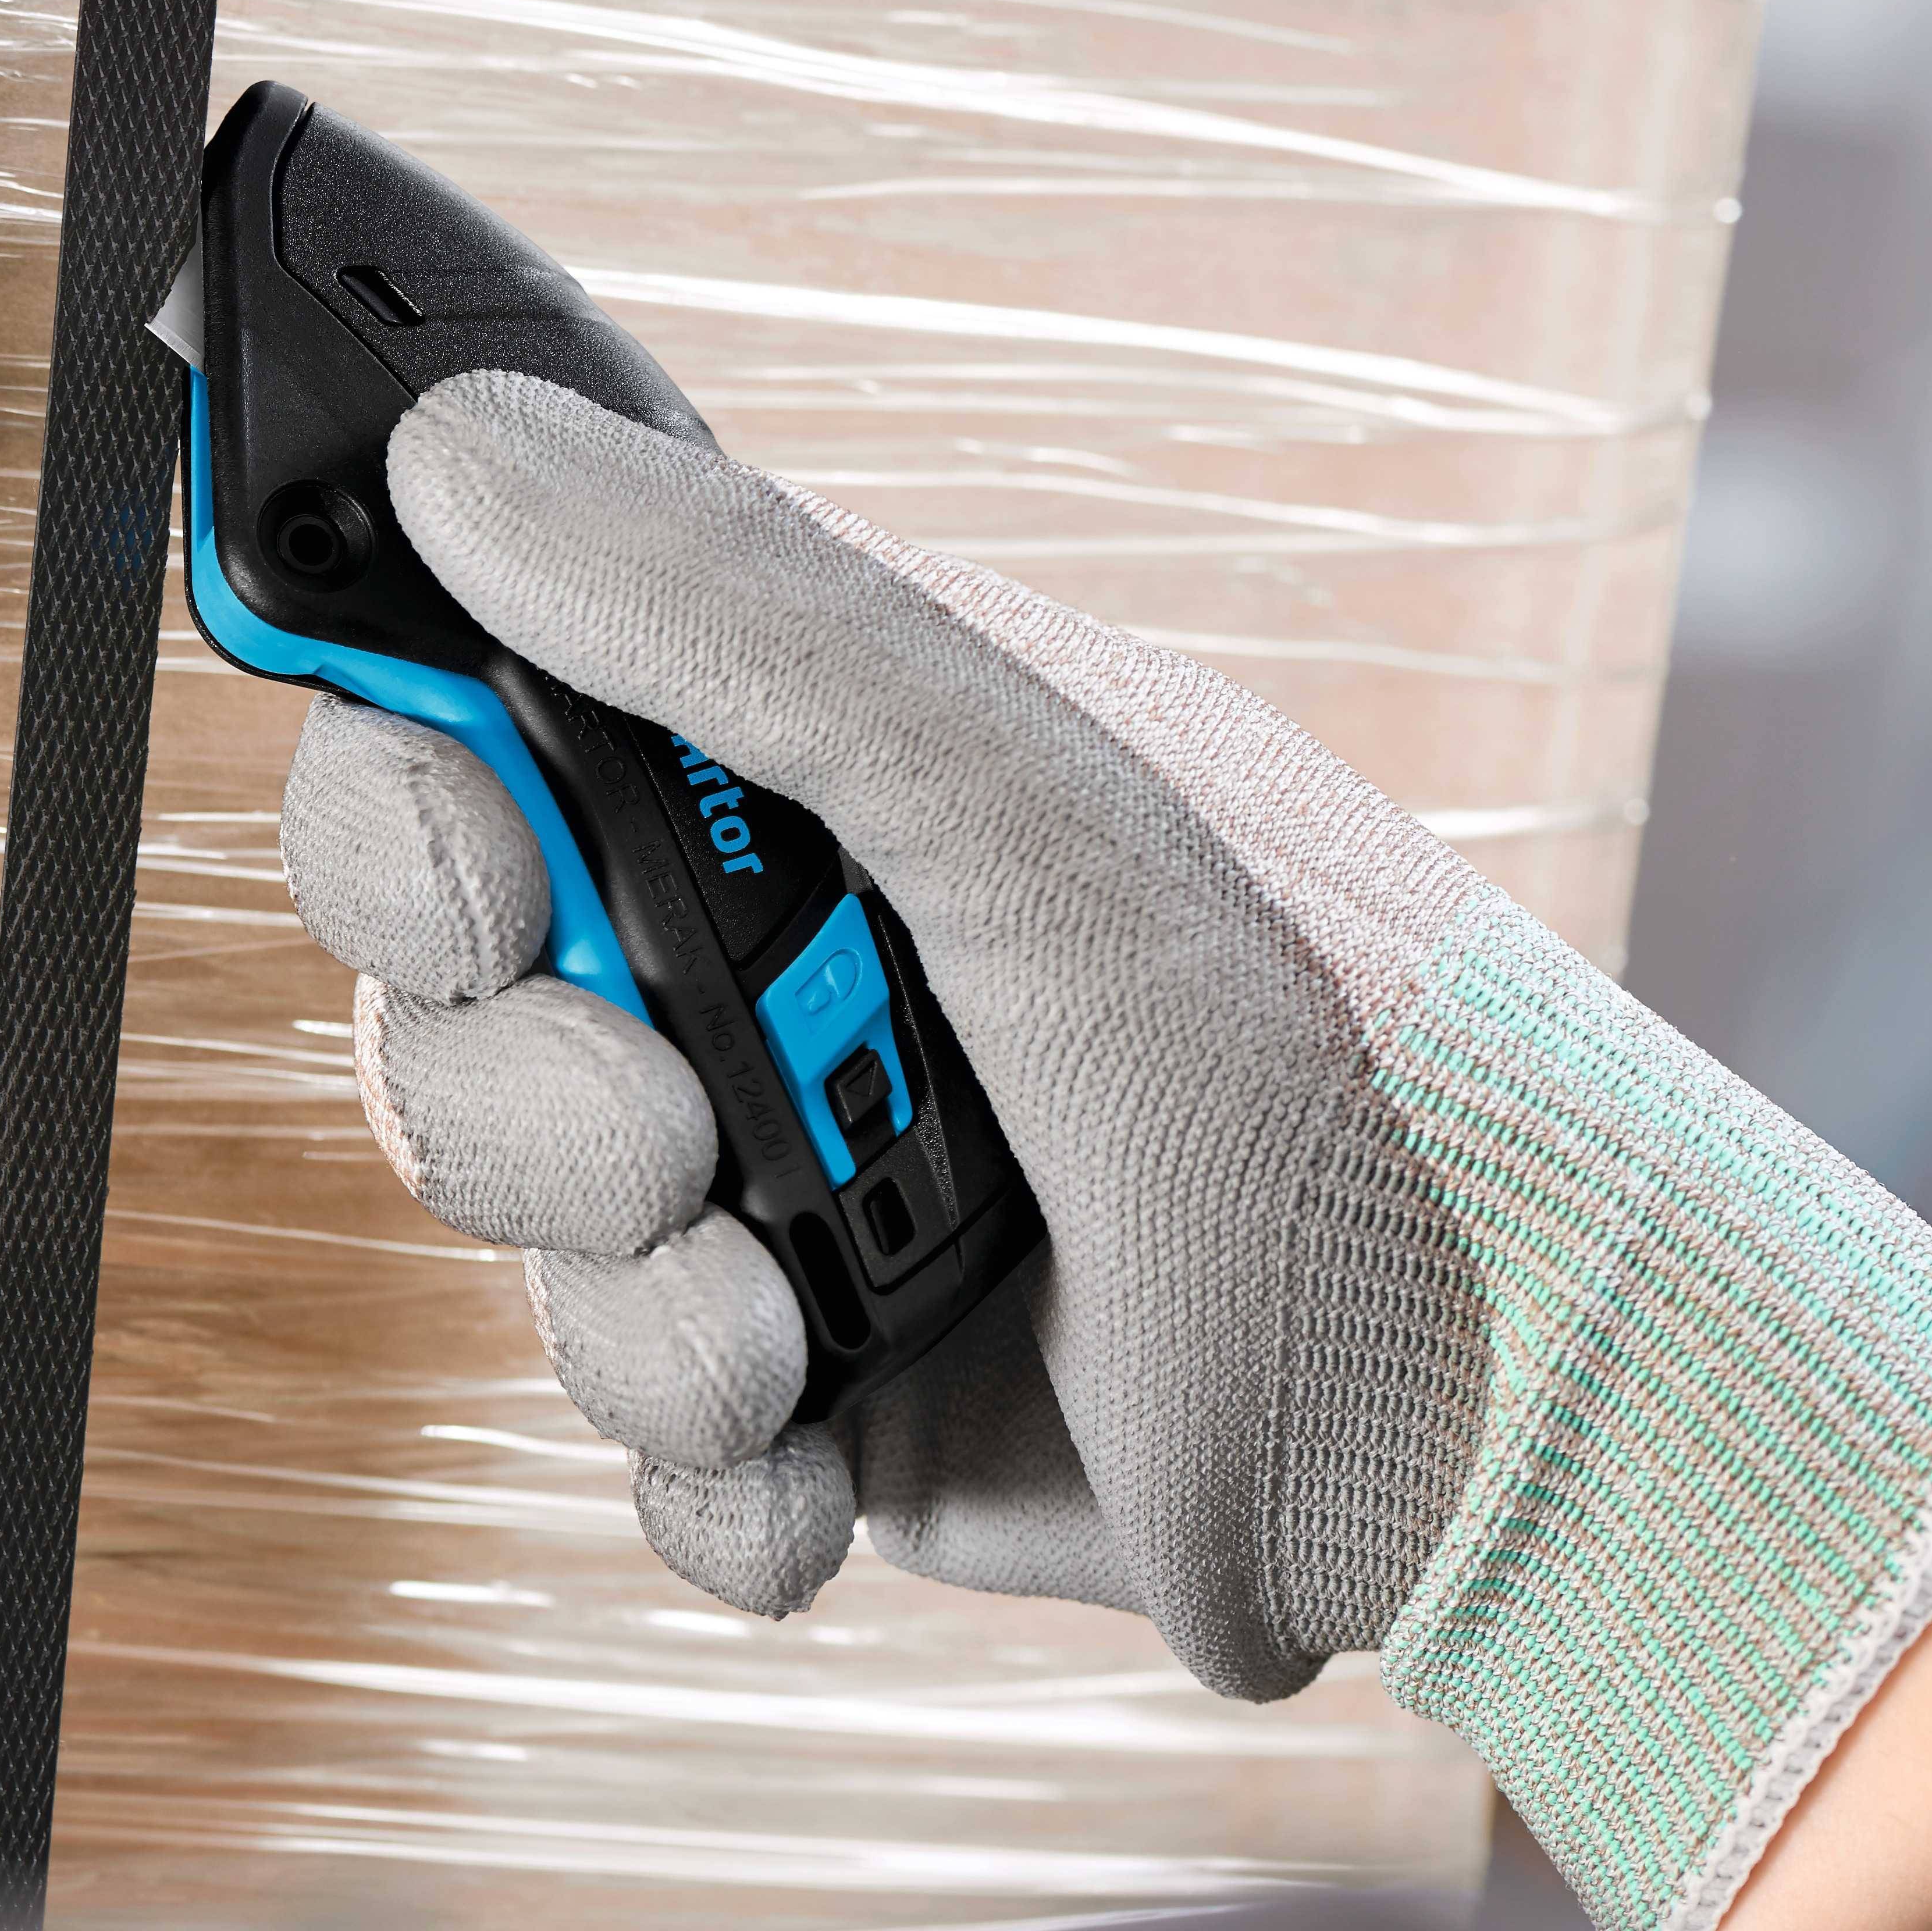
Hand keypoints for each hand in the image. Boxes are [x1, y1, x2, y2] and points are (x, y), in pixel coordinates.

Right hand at [281, 373, 1931, 1930]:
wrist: (1516, 1437)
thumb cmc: (1353, 1070)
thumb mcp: (1051, 815)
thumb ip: (762, 628)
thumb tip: (466, 448)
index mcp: (828, 782)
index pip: (497, 731)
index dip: (415, 799)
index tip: (482, 875)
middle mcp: (788, 973)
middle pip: (465, 1008)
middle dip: (537, 1099)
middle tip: (676, 1136)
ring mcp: (799, 1193)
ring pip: (533, 1246)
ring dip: (641, 1308)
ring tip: (800, 1322)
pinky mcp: (831, 1408)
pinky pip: (647, 1456)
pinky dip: (718, 1483)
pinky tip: (825, 1462)